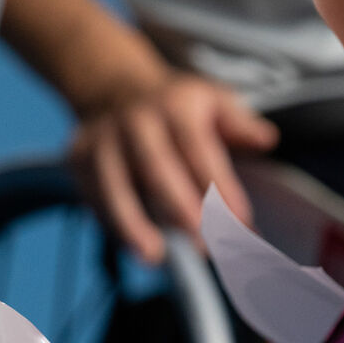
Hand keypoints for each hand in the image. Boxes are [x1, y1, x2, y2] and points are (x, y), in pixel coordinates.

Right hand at [70, 70, 276, 263]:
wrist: (110, 86)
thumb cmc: (174, 106)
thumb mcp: (211, 100)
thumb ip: (239, 124)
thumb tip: (266, 139)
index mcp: (175, 105)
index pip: (199, 149)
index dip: (220, 187)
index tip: (241, 223)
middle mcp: (135, 118)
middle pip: (156, 166)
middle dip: (180, 208)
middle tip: (204, 247)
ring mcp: (102, 138)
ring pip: (113, 183)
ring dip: (133, 222)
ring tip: (154, 256)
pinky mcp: (77, 156)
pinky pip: (93, 195)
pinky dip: (111, 222)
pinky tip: (132, 245)